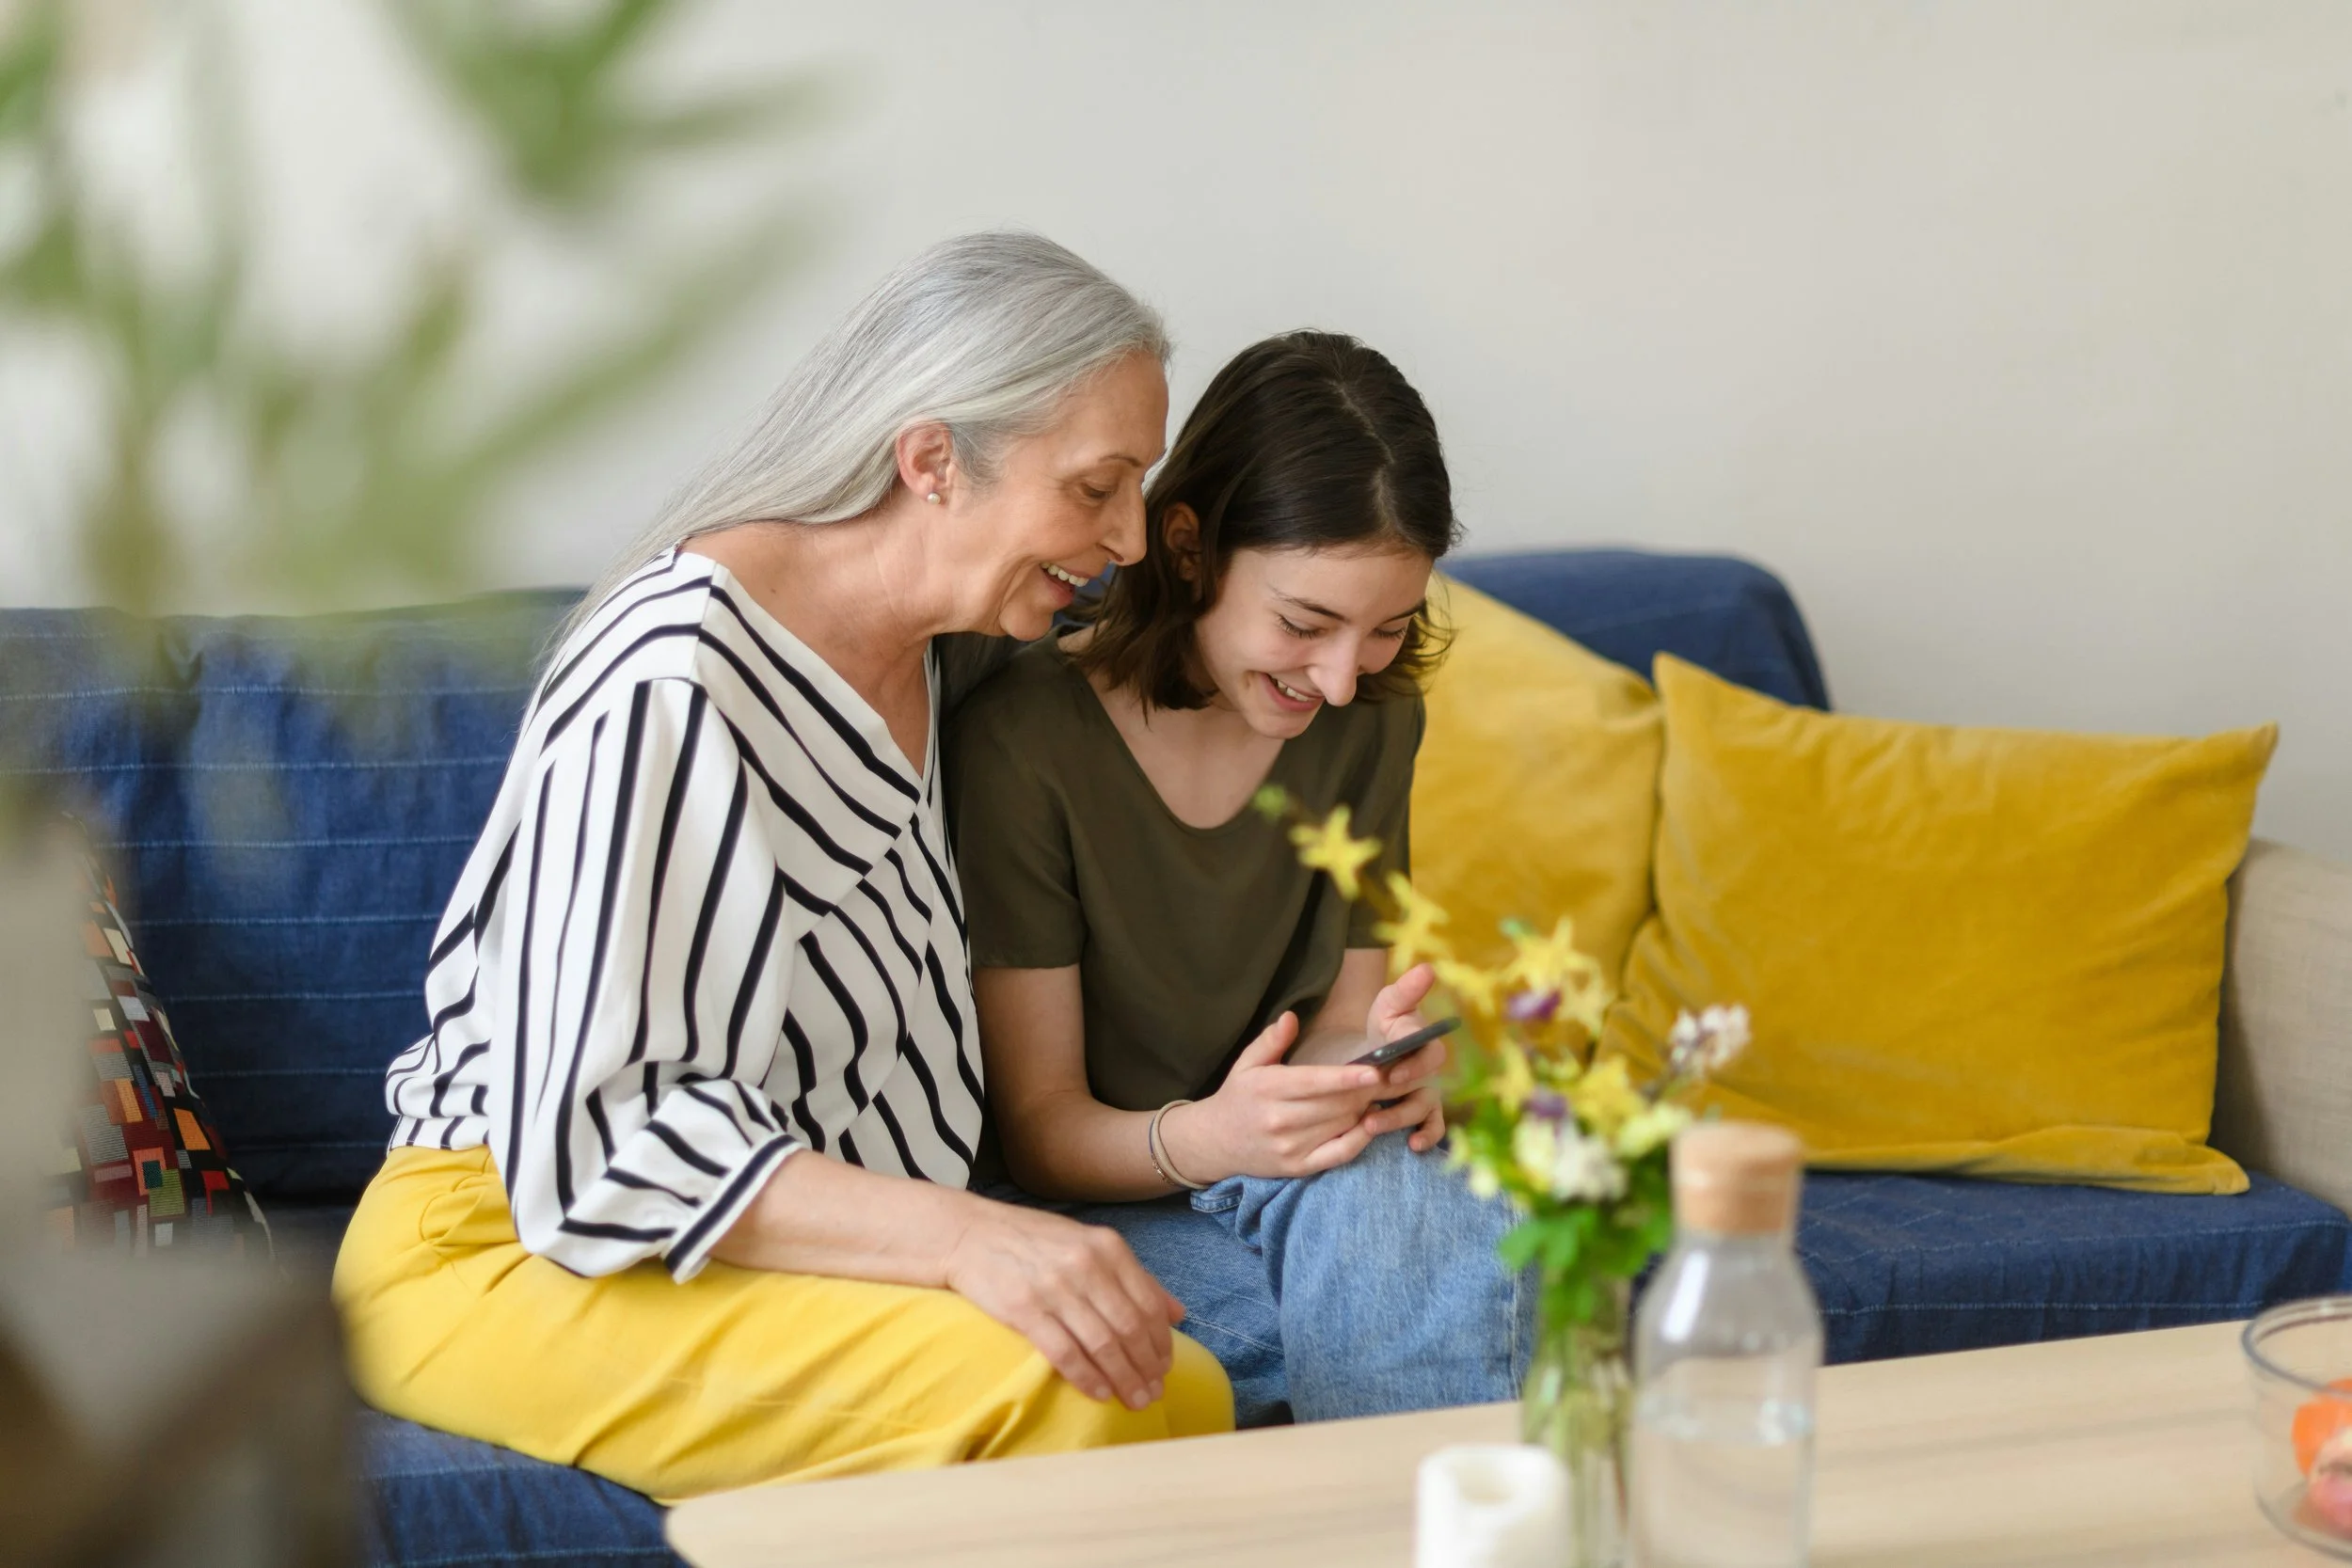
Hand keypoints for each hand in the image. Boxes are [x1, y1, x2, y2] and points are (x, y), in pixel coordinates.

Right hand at [942, 1197, 1184, 1409]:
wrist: (969, 1235)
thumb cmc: (1034, 1242)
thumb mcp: (1089, 1245)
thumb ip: (1134, 1277)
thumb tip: (1178, 1314)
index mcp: (1107, 1248)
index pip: (1147, 1303)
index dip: (1161, 1342)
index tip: (1166, 1368)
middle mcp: (1085, 1265)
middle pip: (1128, 1327)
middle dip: (1146, 1367)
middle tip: (1155, 1393)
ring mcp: (1054, 1288)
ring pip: (1102, 1344)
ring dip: (1124, 1378)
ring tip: (1135, 1399)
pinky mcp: (1024, 1310)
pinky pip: (1065, 1353)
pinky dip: (1088, 1377)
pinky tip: (1101, 1393)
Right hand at [1166, 1011, 1389, 1181]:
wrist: (1215, 1143)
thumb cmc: (1238, 1097)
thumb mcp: (1246, 1064)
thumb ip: (1270, 1040)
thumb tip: (1291, 1016)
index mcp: (1268, 1088)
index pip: (1314, 1082)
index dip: (1347, 1078)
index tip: (1374, 1070)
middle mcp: (1279, 1120)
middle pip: (1335, 1104)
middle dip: (1365, 1091)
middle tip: (1389, 1075)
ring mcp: (1290, 1147)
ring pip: (1341, 1125)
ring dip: (1365, 1109)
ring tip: (1379, 1093)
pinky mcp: (1299, 1167)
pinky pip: (1339, 1153)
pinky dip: (1360, 1139)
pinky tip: (1370, 1123)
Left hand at [1364, 963, 1447, 1152]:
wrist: (1377, 1045)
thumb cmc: (1386, 1023)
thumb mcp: (1390, 1004)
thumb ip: (1407, 990)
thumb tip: (1428, 968)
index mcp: (1425, 1044)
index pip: (1429, 1056)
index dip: (1414, 1068)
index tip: (1391, 1077)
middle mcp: (1429, 1071)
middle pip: (1423, 1090)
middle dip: (1398, 1105)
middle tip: (1372, 1115)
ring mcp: (1426, 1092)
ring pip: (1422, 1111)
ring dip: (1399, 1121)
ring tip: (1372, 1128)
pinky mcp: (1420, 1111)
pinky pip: (1432, 1126)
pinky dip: (1427, 1136)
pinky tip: (1413, 1146)